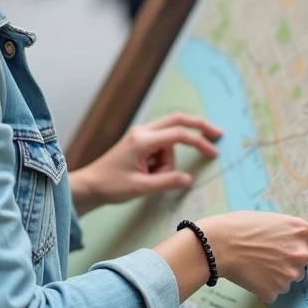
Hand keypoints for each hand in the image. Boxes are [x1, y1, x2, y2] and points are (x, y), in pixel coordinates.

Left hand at [70, 112, 221, 214]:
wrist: (89, 185)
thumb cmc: (111, 186)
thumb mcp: (141, 187)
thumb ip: (167, 182)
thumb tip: (189, 179)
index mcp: (142, 140)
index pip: (178, 135)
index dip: (199, 143)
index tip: (214, 153)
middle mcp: (142, 132)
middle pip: (177, 120)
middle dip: (198, 126)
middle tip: (217, 134)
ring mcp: (140, 135)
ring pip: (168, 141)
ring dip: (169, 160)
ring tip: (151, 179)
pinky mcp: (139, 142)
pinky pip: (160, 146)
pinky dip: (163, 160)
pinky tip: (149, 173)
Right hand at [200, 212, 307, 302]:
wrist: (216, 245)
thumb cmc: (240, 226)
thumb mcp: (273, 219)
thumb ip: (294, 230)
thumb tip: (307, 240)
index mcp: (300, 230)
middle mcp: (299, 253)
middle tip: (288, 253)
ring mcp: (289, 275)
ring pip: (298, 276)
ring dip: (287, 271)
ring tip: (263, 261)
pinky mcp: (276, 291)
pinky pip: (279, 289)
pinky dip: (270, 284)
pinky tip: (255, 273)